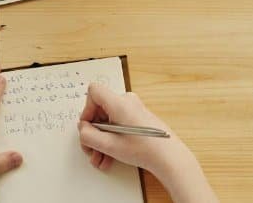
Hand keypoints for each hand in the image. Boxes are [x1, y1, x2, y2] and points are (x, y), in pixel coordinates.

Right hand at [77, 83, 217, 202]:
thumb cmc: (144, 149)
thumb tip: (83, 129)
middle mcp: (127, 102)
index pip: (94, 92)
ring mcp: (133, 109)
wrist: (169, 158)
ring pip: (108, 121)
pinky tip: (109, 157)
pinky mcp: (137, 118)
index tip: (88, 127)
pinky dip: (112, 139)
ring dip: (101, 140)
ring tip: (101, 159)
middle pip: (99, 110)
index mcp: (120, 103)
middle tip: (91, 150)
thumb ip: (89, 135)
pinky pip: (118, 125)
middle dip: (93, 132)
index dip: (86, 109)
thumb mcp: (110, 145)